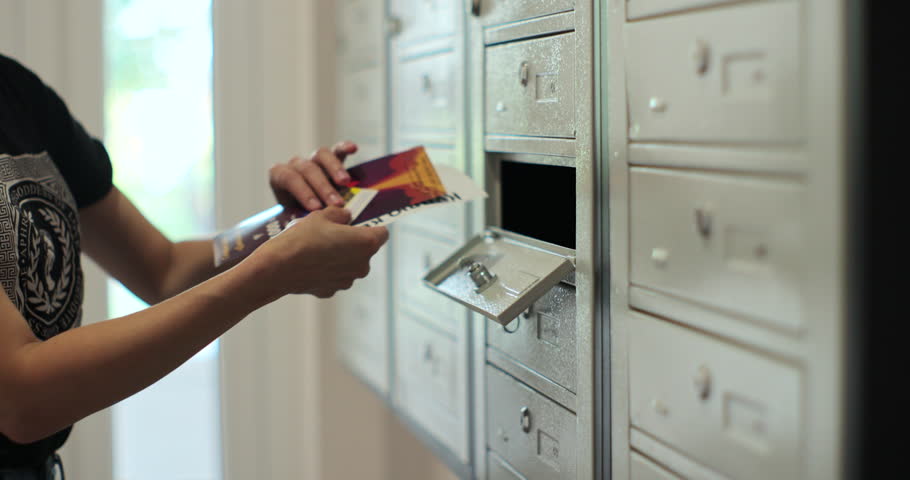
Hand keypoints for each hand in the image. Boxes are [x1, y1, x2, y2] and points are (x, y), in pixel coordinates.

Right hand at [247, 206, 388, 298]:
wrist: (278, 267)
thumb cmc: (302, 238)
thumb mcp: (321, 215)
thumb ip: (340, 214)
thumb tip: (347, 216)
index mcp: (366, 243)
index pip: (382, 233)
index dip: (372, 226)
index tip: (359, 223)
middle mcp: (363, 265)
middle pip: (365, 249)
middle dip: (353, 241)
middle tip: (332, 233)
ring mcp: (348, 280)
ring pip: (350, 264)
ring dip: (341, 256)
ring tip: (318, 248)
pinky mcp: (333, 290)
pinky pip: (335, 276)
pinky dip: (327, 270)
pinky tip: (311, 264)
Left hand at [269, 141, 357, 210]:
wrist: (304, 210)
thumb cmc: (297, 216)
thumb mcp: (292, 218)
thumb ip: (299, 218)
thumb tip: (309, 227)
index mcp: (280, 177)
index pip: (289, 178)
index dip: (303, 192)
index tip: (316, 208)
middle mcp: (296, 165)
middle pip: (308, 169)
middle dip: (323, 187)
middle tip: (336, 204)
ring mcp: (314, 160)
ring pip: (322, 155)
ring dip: (334, 169)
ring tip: (346, 183)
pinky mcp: (331, 158)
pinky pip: (337, 150)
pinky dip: (344, 148)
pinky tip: (353, 149)